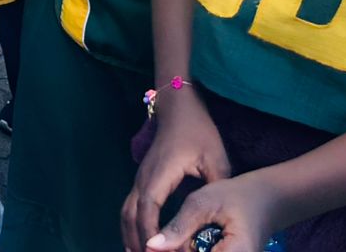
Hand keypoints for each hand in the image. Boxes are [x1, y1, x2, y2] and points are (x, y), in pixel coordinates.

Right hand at [123, 86, 231, 251]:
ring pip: (125, 214)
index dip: (153, 235)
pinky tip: (139, 243)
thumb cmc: (197, 131)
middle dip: (139, 243)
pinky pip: (129, 209)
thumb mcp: (215, 158)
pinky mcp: (142, 180)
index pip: (148, 211)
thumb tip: (219, 216)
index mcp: (160, 175)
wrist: (179, 108)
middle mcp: (144, 179)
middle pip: (131, 217)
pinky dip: (131, 228)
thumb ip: (216, 187)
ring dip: (130, 238)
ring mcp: (140, 179)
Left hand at [148, 174, 281, 251]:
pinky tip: (184, 241)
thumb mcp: (204, 203)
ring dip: (182, 250)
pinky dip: (192, 250)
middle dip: (177, 251)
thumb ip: (178, 227)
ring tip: (174, 237)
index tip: (152, 245)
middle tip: (158, 242)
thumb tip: (150, 246)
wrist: (270, 199)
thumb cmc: (238, 195)